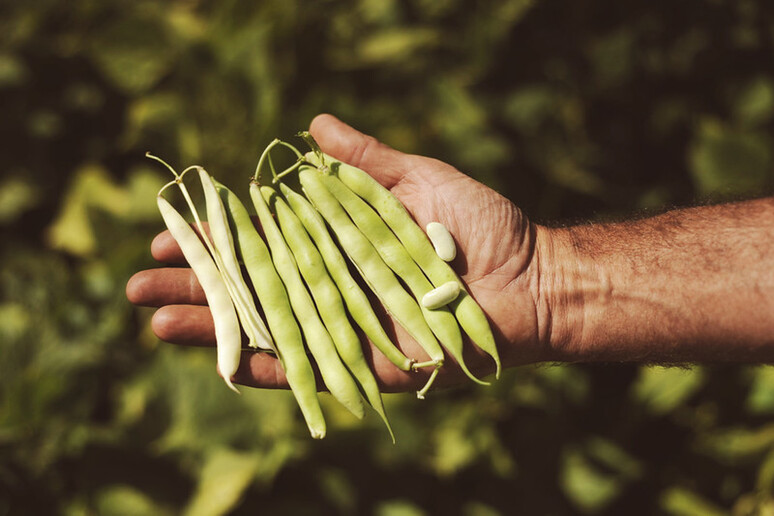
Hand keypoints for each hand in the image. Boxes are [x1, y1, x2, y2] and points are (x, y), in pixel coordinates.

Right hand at [126, 114, 547, 391]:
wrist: (533, 278)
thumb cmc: (482, 227)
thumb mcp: (418, 178)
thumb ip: (365, 161)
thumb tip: (312, 124)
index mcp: (339, 244)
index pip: (262, 242)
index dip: (217, 238)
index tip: (170, 230)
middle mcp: (335, 287)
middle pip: (254, 289)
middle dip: (196, 286)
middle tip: (135, 284)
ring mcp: (348, 328)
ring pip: (270, 331)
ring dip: (212, 328)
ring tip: (153, 321)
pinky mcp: (370, 365)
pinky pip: (312, 370)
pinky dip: (266, 367)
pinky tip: (218, 361)